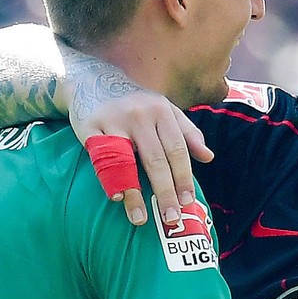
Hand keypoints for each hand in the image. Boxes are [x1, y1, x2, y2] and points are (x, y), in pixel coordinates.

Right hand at [66, 68, 211, 226]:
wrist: (93, 79)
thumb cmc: (135, 102)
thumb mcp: (165, 109)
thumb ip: (187, 133)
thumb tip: (208, 157)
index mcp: (161, 111)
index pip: (177, 149)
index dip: (183, 177)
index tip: (188, 202)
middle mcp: (139, 115)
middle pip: (155, 159)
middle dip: (165, 191)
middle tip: (171, 218)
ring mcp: (113, 121)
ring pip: (127, 162)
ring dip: (134, 193)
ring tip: (141, 219)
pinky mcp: (89, 128)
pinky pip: (100, 158)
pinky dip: (108, 178)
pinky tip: (116, 198)